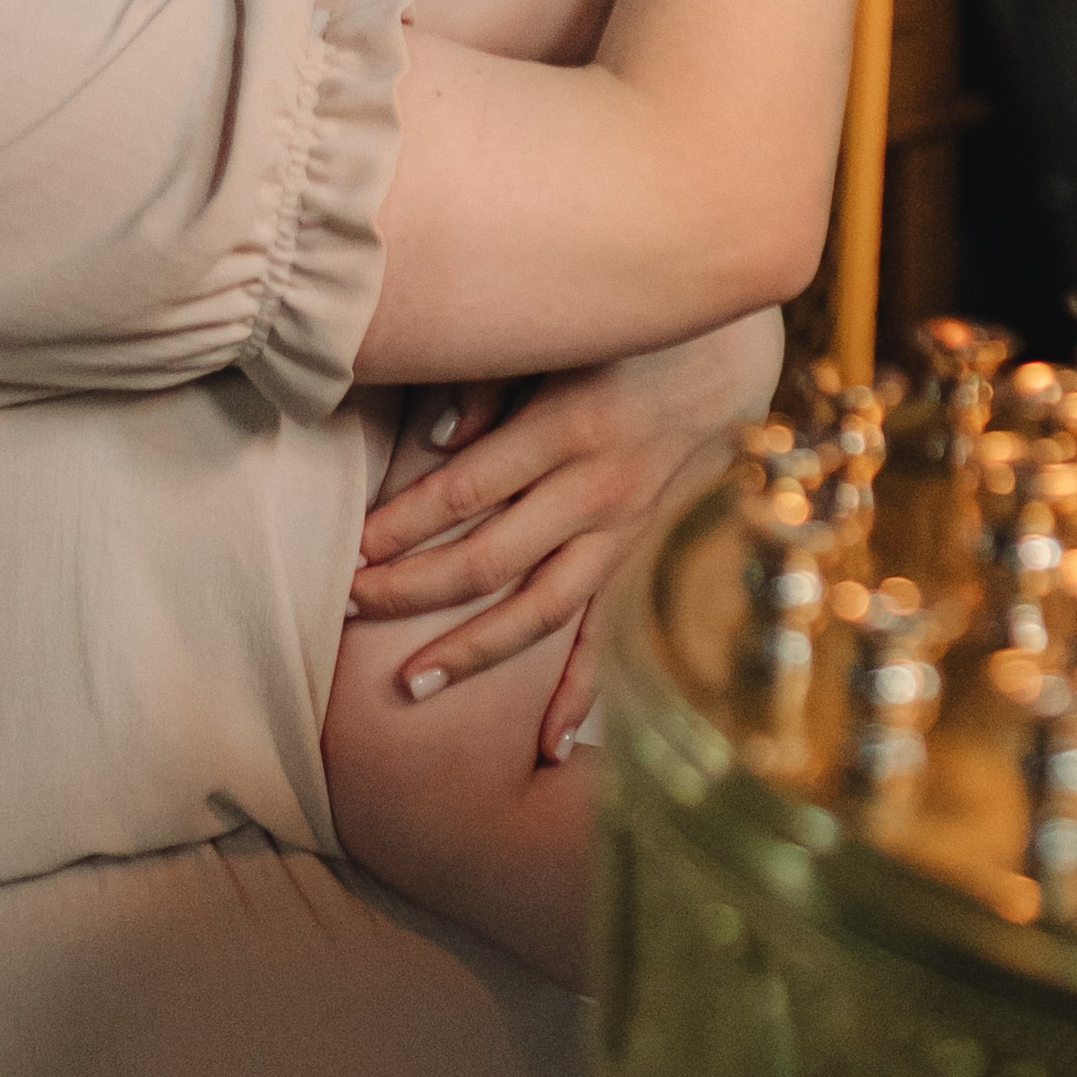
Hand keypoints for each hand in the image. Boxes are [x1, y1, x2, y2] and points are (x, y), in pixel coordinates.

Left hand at [349, 313, 783, 753]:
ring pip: (541, 609)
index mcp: (570, 423)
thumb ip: (494, 383)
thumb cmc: (622, 330)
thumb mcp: (559, 335)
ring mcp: (629, 529)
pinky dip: (580, 692)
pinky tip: (544, 745)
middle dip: (412, 588)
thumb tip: (434, 444)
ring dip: (473, 650)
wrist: (730, 345)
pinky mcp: (647, 555)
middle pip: (490, 557)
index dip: (402, 524)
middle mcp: (601, 486)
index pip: (464, 489)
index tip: (350, 548)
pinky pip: (610, 636)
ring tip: (408, 684)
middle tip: (346, 606)